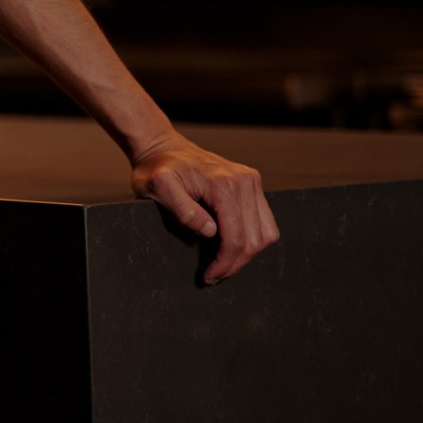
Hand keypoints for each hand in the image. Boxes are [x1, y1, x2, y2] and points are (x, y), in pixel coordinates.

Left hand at [129, 131, 280, 283]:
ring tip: (224, 263)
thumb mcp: (158, 188)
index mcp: (225, 184)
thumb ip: (183, 210)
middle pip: (255, 238)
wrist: (161, 145)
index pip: (236, 237)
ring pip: (266, 232)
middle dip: (236, 263)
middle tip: (215, 276)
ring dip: (248, 253)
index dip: (225, 263)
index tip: (209, 277)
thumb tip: (210, 231)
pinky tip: (231, 245)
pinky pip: (264, 219)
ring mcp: (251, 180)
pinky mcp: (251, 182)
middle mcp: (245, 180)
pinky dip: (252, 237)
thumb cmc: (156, 168)